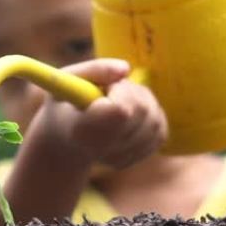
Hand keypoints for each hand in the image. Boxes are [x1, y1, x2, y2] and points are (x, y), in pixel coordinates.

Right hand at [39, 58, 167, 170]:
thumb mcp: (67, 80)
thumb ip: (94, 70)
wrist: (68, 140)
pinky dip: (146, 114)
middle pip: (141, 109)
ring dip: (139, 101)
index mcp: (82, 130)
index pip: (120, 112)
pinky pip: (160, 126)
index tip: (104, 89)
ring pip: (153, 117)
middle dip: (128, 92)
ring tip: (115, 102)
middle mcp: (104, 150)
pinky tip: (126, 117)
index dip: (118, 94)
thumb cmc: (65, 105)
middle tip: (107, 91)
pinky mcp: (144, 154)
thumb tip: (126, 69)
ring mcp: (126, 155)